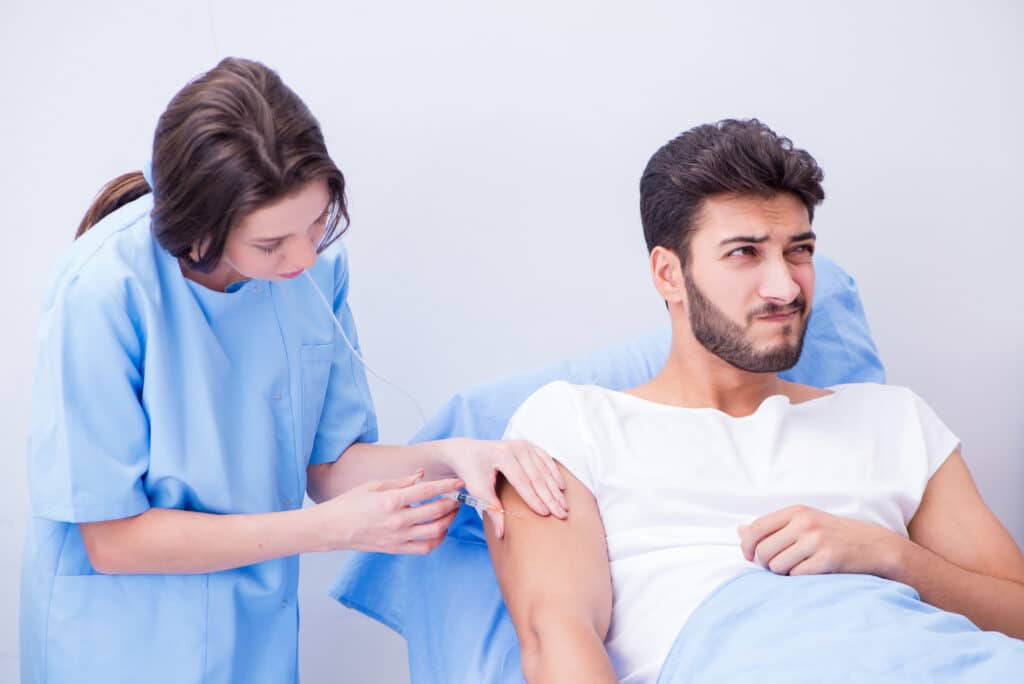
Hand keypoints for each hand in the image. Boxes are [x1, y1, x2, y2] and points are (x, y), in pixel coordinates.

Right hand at [313, 470, 463, 554]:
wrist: (331, 528)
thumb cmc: (350, 504)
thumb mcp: (374, 485)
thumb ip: (401, 481)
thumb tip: (421, 475)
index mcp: (391, 500)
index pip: (428, 491)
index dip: (447, 485)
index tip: (459, 482)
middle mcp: (397, 520)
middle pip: (436, 512)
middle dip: (452, 503)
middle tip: (458, 497)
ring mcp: (398, 537)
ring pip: (435, 531)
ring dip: (449, 521)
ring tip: (451, 512)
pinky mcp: (395, 549)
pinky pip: (425, 548)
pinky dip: (437, 539)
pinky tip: (439, 530)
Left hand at [443, 438, 567, 538]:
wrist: (467, 451)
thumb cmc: (472, 472)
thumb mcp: (478, 491)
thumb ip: (492, 510)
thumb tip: (501, 534)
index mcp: (501, 456)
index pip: (522, 481)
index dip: (534, 498)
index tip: (545, 514)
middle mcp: (515, 447)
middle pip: (537, 476)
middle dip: (550, 497)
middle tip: (561, 514)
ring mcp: (523, 444)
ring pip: (544, 469)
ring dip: (555, 489)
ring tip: (564, 506)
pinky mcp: (528, 445)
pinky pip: (546, 459)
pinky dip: (554, 473)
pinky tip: (561, 487)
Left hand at [737, 505, 900, 576]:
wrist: (875, 546)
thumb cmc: (834, 535)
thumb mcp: (804, 522)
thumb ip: (772, 526)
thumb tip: (739, 530)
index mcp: (796, 511)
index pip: (756, 528)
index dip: (747, 546)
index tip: (749, 556)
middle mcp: (804, 523)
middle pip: (763, 551)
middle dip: (766, 563)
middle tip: (780, 565)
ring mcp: (816, 540)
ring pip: (777, 566)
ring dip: (783, 573)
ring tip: (799, 567)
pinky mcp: (827, 559)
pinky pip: (796, 576)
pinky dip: (799, 579)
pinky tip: (811, 573)